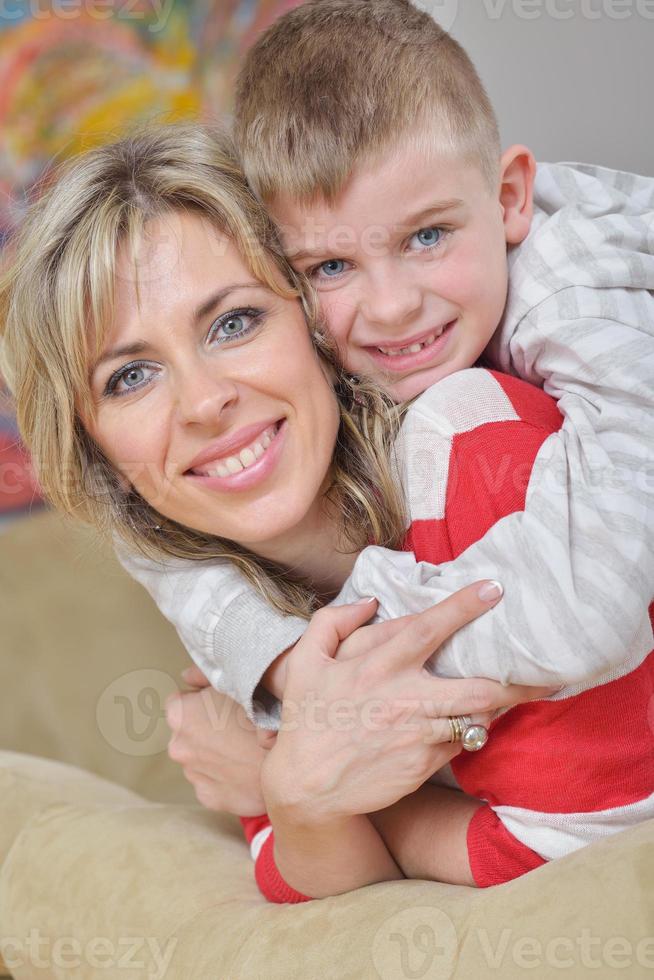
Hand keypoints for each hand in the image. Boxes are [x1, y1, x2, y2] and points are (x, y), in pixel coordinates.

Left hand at [165, 681, 266, 815]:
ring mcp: (192, 774)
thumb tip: (186, 675)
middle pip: (189, 731)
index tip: (221, 704)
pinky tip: (244, 768)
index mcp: (180, 714)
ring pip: (200, 757)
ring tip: (244, 748)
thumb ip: (203, 676)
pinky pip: (212, 781)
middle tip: (236, 726)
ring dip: (215, 753)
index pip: (180, 701)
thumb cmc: (262, 717)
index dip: (202, 700)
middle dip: (206, 728)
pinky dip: (224, 776)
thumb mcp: (234, 684)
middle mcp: (178, 746)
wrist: (286, 762)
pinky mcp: (207, 797)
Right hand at [262, 583, 555, 823]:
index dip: (463, 606)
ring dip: (503, 703)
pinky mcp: (425, 764)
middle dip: (516, 678)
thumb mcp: (304, 662)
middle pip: (476, 686)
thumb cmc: (308, 719)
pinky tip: (482, 720)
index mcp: (377, 667)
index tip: (494, 589)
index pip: (427, 628)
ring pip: (478, 716)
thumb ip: (332, 622)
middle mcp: (404, 699)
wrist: (307, 786)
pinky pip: (462, 741)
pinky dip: (475, 729)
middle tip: (547, 666)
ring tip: (529, 690)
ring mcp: (418, 735)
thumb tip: (370, 601)